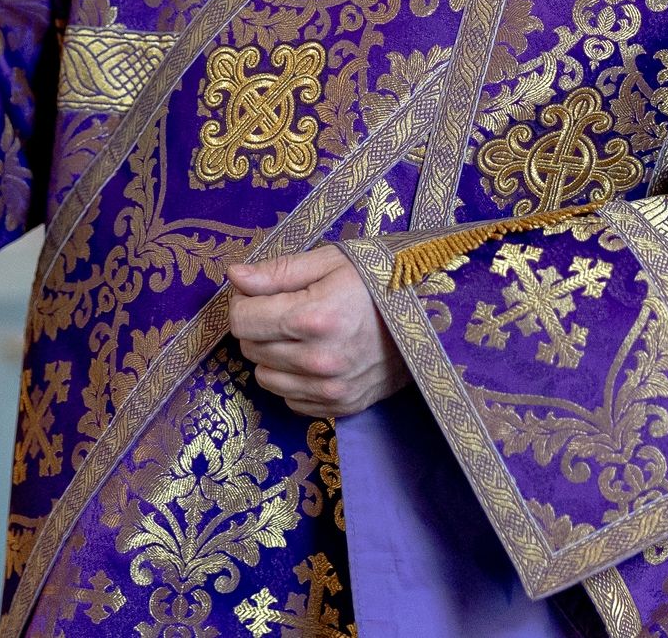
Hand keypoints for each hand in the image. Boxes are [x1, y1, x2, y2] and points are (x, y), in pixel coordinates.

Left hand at [225, 245, 408, 419]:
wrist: (433, 319)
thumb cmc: (378, 282)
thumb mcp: (330, 261)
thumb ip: (278, 271)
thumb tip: (234, 276)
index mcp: (314, 317)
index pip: (242, 320)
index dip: (244, 301)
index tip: (259, 292)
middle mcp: (320, 360)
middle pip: (250, 348)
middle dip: (259, 326)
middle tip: (286, 308)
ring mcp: (331, 389)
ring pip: (265, 377)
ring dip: (273, 355)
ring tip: (302, 334)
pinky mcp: (341, 407)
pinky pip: (290, 399)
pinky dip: (293, 380)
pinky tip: (316, 356)